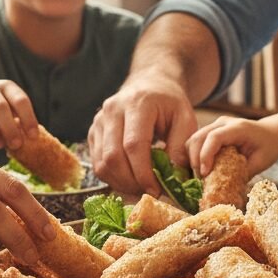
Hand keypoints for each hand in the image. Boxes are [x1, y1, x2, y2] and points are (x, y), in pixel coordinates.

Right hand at [88, 74, 197, 194]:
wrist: (149, 85)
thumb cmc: (169, 103)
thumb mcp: (185, 118)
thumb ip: (180, 146)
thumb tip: (174, 176)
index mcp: (137, 103)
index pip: (133, 145)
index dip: (143, 172)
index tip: (157, 190)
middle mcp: (112, 110)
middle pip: (113, 157)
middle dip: (132, 182)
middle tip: (150, 192)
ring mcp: (99, 121)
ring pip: (102, 163)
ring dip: (121, 183)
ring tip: (141, 188)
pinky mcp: (93, 132)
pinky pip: (97, 164)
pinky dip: (113, 178)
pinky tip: (130, 180)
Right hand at [187, 115, 277, 177]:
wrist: (272, 133)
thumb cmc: (269, 147)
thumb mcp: (260, 162)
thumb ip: (242, 173)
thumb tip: (223, 189)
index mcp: (238, 128)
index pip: (214, 137)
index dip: (206, 155)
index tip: (205, 174)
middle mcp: (223, 123)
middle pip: (198, 137)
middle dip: (194, 160)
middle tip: (200, 180)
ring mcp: (216, 125)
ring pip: (194, 139)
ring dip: (192, 158)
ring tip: (200, 176)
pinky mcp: (212, 131)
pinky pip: (197, 142)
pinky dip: (195, 156)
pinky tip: (201, 169)